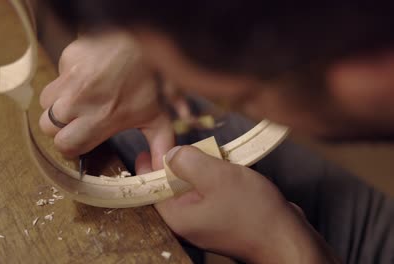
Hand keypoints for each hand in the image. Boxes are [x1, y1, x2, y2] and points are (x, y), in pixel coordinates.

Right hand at [39, 32, 173, 167]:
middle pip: (47, 127)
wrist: (144, 42)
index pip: (65, 145)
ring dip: (58, 105)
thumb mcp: (158, 117)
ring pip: (45, 103)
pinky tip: (84, 79)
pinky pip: (56, 78)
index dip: (72, 147)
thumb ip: (159, 147)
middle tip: (78, 121)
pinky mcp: (67, 59)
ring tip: (79, 101)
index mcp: (101, 118)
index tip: (82, 140)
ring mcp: (70, 78)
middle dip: (61, 128)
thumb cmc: (151, 81)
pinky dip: (65, 82)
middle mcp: (79, 101)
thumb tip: (158, 171)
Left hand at [136, 146, 339, 262]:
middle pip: (171, 183)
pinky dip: (216, 178)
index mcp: (176, 215)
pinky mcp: (219, 216)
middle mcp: (185, 220)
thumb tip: (170, 152)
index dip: (152, 161)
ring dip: (203, 168)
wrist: (287, 238)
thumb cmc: (254, 213)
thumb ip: (187, 161)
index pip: (151, 185)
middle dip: (183, 162)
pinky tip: (229, 169)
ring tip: (218, 157)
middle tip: (197, 147)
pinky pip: (209, 191)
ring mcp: (203, 220)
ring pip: (192, 185)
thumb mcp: (217, 177)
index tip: (156, 142)